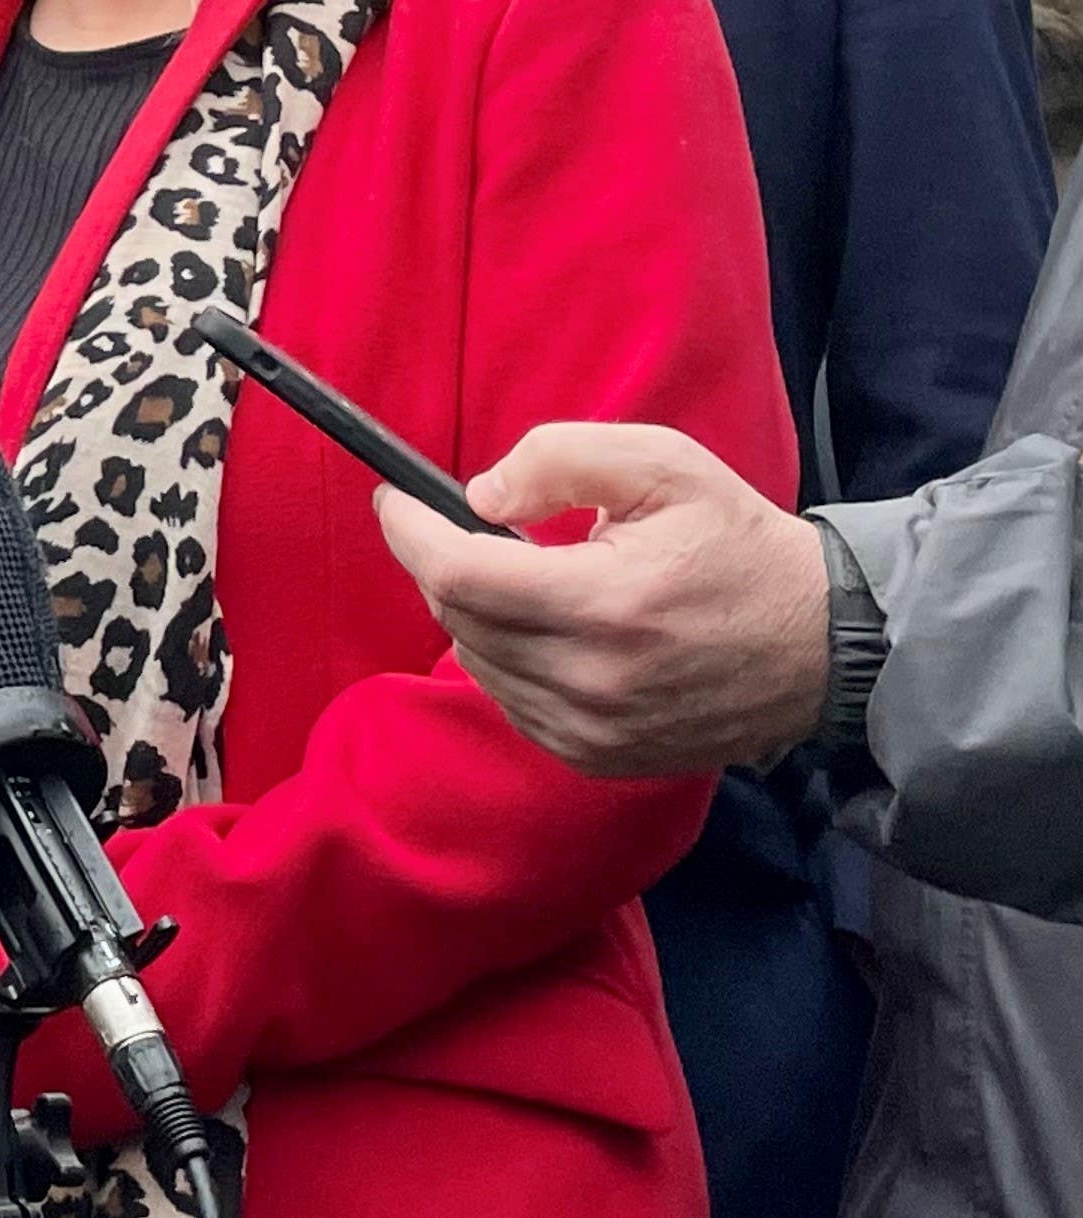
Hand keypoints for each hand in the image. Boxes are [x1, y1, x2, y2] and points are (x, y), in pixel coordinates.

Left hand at [376, 421, 828, 778]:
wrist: (822, 643)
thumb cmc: (738, 543)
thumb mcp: (663, 464)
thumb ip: (561, 459)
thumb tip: (480, 498)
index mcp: (606, 604)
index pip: (459, 575)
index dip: (410, 532)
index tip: (394, 500)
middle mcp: (592, 680)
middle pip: (458, 618)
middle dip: (443, 564)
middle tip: (467, 528)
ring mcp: (593, 731)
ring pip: (476, 662)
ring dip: (474, 613)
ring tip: (522, 575)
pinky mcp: (598, 758)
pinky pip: (510, 701)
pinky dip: (506, 658)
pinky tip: (547, 627)